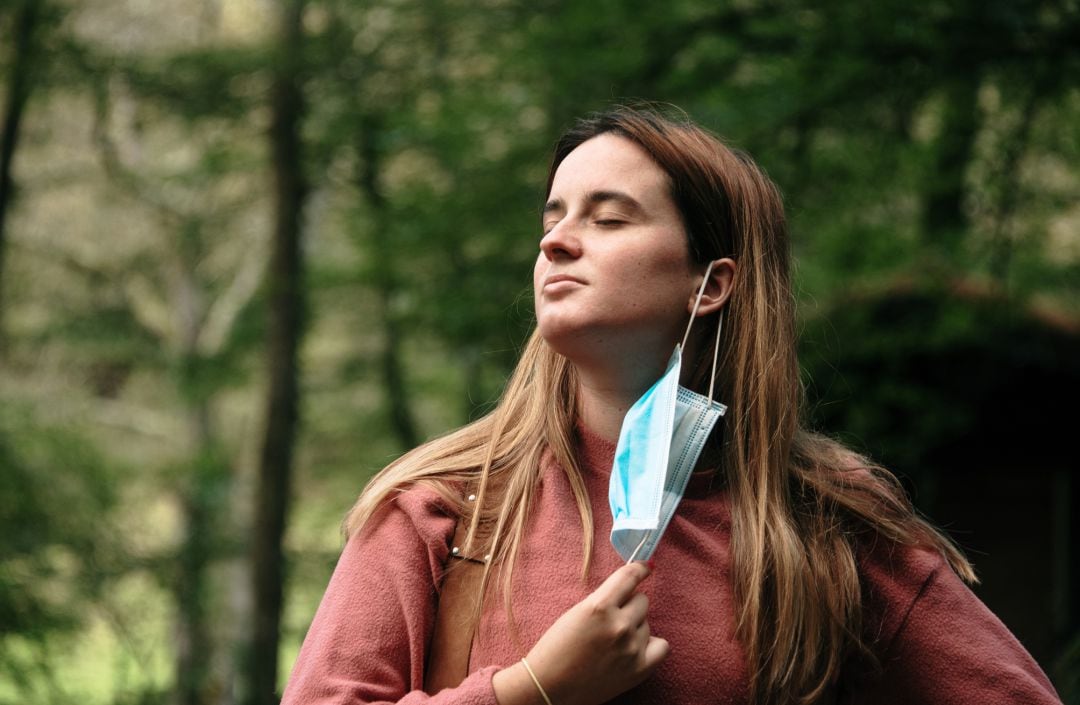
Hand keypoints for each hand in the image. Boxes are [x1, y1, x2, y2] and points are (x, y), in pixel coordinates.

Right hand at [493, 562, 668, 704]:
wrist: (550, 688)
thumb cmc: (556, 650)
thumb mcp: (576, 613)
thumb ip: (603, 600)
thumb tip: (628, 589)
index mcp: (598, 607)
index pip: (629, 577)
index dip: (640, 568)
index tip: (646, 566)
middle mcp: (618, 625)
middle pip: (642, 601)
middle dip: (629, 605)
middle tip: (613, 618)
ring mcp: (631, 648)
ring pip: (647, 623)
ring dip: (635, 627)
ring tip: (614, 641)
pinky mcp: (639, 669)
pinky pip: (662, 646)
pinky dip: (652, 645)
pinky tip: (637, 648)